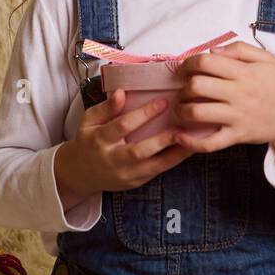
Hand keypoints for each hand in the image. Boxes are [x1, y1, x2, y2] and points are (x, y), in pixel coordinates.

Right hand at [55, 89, 193, 201]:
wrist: (80, 174)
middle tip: (183, 126)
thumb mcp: (88, 121)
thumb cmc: (88, 141)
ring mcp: (125, 174)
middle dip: (163, 139)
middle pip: (139, 151)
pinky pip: (158, 171)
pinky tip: (188, 150)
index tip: (163, 101)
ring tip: (194, 140)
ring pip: (154, 166)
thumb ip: (105, 107)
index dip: (143, 114)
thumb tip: (121, 92)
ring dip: (176, 154)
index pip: (122, 126)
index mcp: (99, 140)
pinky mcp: (135, 182)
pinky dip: (174, 161)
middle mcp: (113, 160)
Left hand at [170, 41, 274, 156]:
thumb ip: (239, 50)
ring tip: (181, 108)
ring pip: (198, 113)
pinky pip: (210, 143)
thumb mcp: (266, 59)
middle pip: (197, 86)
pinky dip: (191, 142)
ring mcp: (237, 117)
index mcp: (244, 72)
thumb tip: (213, 51)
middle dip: (183, 86)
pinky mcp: (237, 136)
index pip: (206, 62)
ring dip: (181, 110)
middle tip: (183, 88)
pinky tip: (180, 136)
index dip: (188, 63)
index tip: (185, 69)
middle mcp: (238, 94)